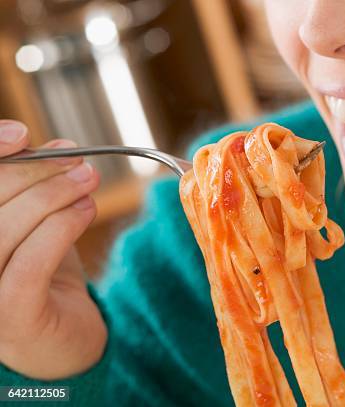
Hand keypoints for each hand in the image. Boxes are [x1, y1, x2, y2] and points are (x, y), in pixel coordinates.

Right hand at [0, 120, 107, 379]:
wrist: (63, 340)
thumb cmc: (40, 276)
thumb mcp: (31, 225)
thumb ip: (31, 189)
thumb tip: (56, 147)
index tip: (22, 134)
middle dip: (34, 171)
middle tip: (78, 161)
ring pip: (4, 227)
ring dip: (53, 195)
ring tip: (88, 182)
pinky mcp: (9, 318)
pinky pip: (31, 262)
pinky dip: (61, 227)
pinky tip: (87, 210)